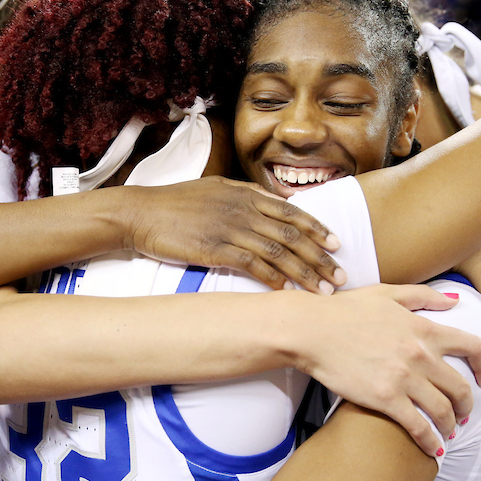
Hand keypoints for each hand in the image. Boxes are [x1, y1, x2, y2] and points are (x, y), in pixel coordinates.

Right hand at [126, 176, 344, 294]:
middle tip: (340, 276)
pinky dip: (273, 278)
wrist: (139, 213)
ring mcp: (230, 228)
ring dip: (304, 273)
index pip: (292, 211)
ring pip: (279, 251)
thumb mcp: (214, 189)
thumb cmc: (174, 204)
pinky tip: (286, 291)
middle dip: (320, 257)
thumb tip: (268, 204)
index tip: (336, 244)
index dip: (318, 229)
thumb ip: (243, 196)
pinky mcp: (214, 248)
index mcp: (245, 193)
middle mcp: (243, 208)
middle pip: (293, 234)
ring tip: (322, 291)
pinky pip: (252, 264)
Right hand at [300, 284, 480, 456]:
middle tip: (463, 413)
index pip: (472, 347)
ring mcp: (404, 379)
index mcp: (425, 329)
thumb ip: (424, 297)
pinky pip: (418, 426)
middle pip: (461, 387)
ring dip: (451, 425)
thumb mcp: (387, 294)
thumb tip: (454, 301)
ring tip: (448, 431)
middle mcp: (421, 355)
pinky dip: (430, 441)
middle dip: (467, 404)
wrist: (312, 331)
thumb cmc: (344, 311)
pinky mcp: (386, 399)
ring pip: (443, 410)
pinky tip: (433, 449)